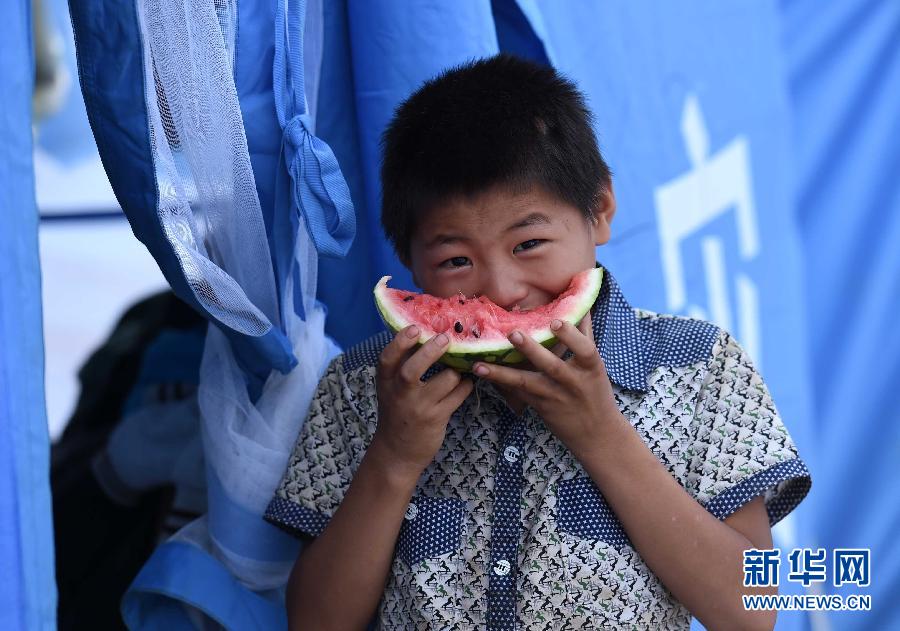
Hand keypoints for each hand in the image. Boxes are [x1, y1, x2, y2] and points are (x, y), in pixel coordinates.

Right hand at [371, 325, 473, 477]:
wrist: (397, 452)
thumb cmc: (396, 413)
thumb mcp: (390, 390)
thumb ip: (400, 366)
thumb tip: (421, 333)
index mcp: (386, 383)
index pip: (388, 358)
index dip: (401, 341)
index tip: (415, 327)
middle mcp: (400, 394)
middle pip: (412, 370)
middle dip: (431, 351)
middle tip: (445, 338)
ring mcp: (418, 408)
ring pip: (445, 380)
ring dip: (457, 370)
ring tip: (462, 366)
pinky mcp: (436, 418)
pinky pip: (458, 396)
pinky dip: (466, 386)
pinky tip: (468, 382)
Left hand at [472, 315, 622, 461]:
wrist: (596, 434)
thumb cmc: (596, 392)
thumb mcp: (596, 365)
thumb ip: (585, 335)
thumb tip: (582, 305)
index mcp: (590, 368)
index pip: (584, 350)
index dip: (570, 335)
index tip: (555, 321)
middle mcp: (572, 382)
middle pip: (551, 366)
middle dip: (532, 351)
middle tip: (513, 334)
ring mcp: (554, 396)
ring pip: (526, 383)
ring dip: (502, 373)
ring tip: (480, 365)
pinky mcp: (539, 406)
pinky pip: (517, 393)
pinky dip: (500, 382)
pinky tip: (481, 373)